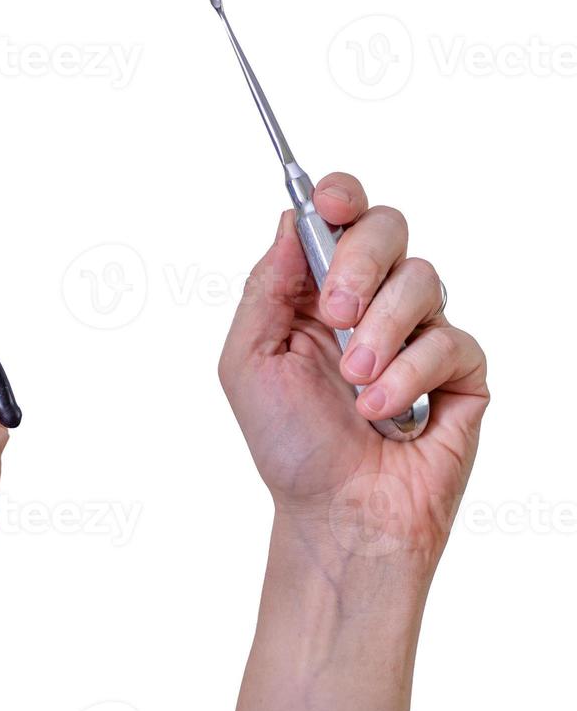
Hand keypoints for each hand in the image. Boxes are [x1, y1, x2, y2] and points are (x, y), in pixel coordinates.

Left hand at [220, 173, 488, 566]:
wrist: (337, 514)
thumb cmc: (290, 445)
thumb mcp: (249, 361)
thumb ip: (266, 288)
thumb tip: (289, 220)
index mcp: (315, 293)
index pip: (339, 217)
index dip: (339, 196)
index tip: (328, 202)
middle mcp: (371, 303)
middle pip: (388, 228)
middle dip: (358, 263)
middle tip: (334, 314)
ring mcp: (419, 332)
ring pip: (423, 279)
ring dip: (378, 334)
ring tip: (353, 383)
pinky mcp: (462, 370)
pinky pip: (449, 340)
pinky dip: (408, 375)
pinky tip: (383, 412)